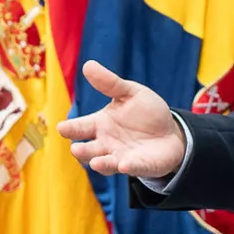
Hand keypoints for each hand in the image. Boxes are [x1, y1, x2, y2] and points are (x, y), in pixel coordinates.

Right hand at [55, 61, 185, 177]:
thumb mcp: (130, 93)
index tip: (62, 128)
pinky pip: (132, 168)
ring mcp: (120, 157)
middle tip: (76, 148)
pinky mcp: (138, 166)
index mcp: (99, 124)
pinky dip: (127, 167)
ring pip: (105, 163)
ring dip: (100, 163)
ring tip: (95, 162)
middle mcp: (106, 144)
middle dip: (82, 151)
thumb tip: (88, 64)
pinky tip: (124, 165)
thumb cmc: (145, 112)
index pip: (79, 127)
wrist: (171, 131)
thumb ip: (110, 83)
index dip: (70, 128)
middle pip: (88, 150)